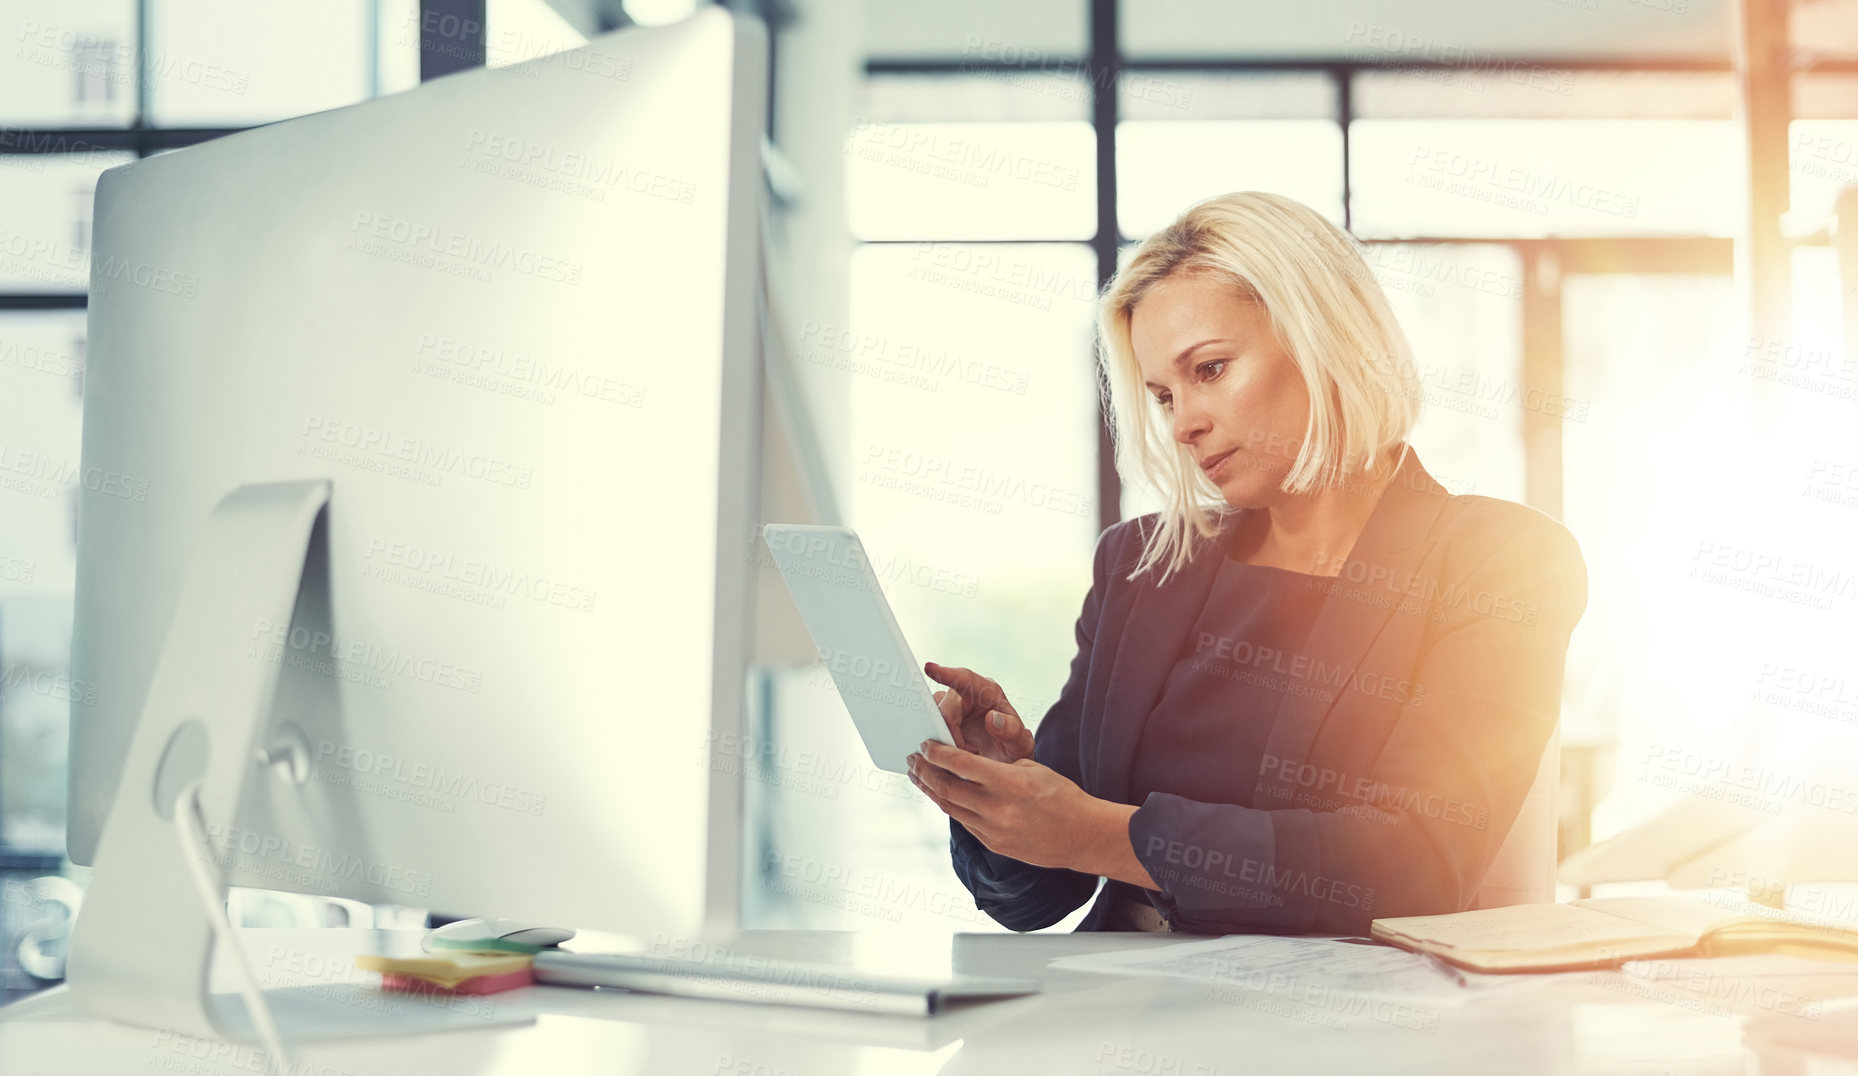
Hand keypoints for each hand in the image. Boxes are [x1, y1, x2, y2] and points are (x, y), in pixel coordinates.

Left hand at [905, 739, 1096, 869]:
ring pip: (949, 807)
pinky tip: (942, 794)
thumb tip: (967, 762)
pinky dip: (949, 805)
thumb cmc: (1061, 796)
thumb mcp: (1033, 769)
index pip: (961, 764)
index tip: (925, 744)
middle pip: (947, 787)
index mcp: (1009, 783)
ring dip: (930, 789)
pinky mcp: (993, 844)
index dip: (937, 753)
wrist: (1081, 836)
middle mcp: (997, 808)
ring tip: (918, 775)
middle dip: (925, 770)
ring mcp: (993, 830)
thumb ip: (998, 767)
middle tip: (913, 757)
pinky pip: (963, 821)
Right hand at [924, 661, 1032, 764]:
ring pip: (932, 720)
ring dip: (942, 740)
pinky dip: (936, 745)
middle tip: (969, 752)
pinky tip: (952, 756)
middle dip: (950, 734)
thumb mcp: (1021, 743)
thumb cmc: (1014, 747)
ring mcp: (950, 709)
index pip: (965, 679)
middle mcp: (965, 696)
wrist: (1006, 762)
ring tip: (965, 755)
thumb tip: (992, 718)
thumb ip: (1012, 731)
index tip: (929, 668)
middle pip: (943, 709)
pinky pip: (928, 730)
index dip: (946, 674)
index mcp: (986, 692)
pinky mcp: (940, 722)